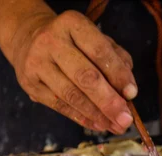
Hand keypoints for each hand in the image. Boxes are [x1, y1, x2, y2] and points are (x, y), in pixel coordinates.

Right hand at [9, 10, 136, 133]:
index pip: (99, 51)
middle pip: (84, 76)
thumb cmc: (76, 44)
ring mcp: (37, 63)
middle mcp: (51, 41)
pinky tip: (99, 125)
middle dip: (109, 101)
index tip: (132, 94)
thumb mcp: (99, 41)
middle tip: (125, 119)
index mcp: (72, 24)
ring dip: (97, 115)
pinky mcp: (30, 84)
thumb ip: (118, 61)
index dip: (118, 74)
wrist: (29, 40)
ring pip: (71, 95)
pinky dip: (82, 118)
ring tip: (116, 126)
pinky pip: (60, 106)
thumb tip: (128, 92)